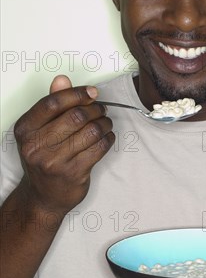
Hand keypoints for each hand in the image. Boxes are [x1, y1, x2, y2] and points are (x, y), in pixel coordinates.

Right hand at [14, 74, 114, 215]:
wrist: (42, 197)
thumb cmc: (43, 159)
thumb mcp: (39, 132)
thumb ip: (52, 105)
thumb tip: (62, 80)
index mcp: (25, 130)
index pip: (53, 103)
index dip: (76, 94)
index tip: (92, 92)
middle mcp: (36, 146)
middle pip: (75, 116)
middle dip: (95, 109)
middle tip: (101, 110)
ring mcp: (55, 162)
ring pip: (91, 131)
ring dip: (104, 124)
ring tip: (105, 123)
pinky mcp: (74, 173)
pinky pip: (99, 148)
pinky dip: (108, 139)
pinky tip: (106, 137)